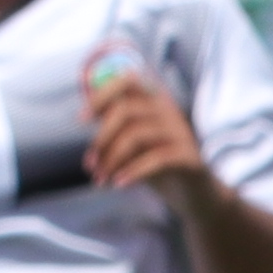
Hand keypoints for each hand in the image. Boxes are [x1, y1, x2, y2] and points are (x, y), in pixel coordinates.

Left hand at [84, 57, 215, 199]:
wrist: (191, 191)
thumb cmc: (154, 161)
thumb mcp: (131, 139)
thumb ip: (112, 122)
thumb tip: (83, 104)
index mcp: (153, 99)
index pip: (127, 81)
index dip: (100, 95)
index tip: (81, 119)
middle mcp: (169, 110)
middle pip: (125, 110)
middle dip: (101, 138)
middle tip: (88, 165)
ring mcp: (181, 131)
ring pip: (135, 134)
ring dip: (111, 159)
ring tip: (100, 179)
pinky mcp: (189, 155)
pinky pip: (156, 158)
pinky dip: (133, 171)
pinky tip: (119, 184)